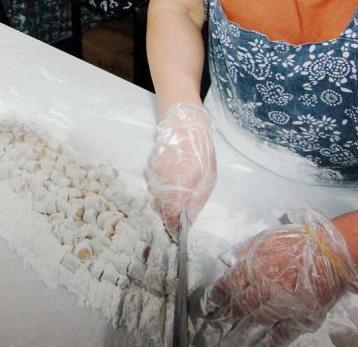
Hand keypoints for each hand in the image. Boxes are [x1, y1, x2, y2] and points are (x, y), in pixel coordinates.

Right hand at [145, 103, 215, 237]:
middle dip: (169, 213)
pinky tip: (172, 177)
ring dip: (164, 199)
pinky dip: (161, 185)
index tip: (177, 233)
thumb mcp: (208, 181)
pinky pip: (154, 183)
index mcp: (177, 191)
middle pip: (160, 209)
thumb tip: (189, 219)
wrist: (183, 125)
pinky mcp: (149, 166)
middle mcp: (161, 186)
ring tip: (178, 192)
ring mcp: (152, 175)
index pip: (170, 218)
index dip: (173, 227)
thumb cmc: (200, 153)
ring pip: (155, 196)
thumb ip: (197, 202)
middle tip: (179, 212)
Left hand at [198, 208, 357, 346]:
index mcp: (255, 267)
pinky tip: (259, 345)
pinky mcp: (301, 317)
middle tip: (213, 326)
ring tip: (228, 340)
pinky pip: (282, 333)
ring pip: (256, 323)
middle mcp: (266, 287)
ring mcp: (284, 305)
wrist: (332, 252)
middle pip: (239, 307)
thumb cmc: (300, 242)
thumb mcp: (266, 239)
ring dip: (241, 332)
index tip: (209, 305)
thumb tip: (225, 260)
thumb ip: (244, 251)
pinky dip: (269, 341)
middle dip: (224, 317)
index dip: (217, 297)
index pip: (228, 286)